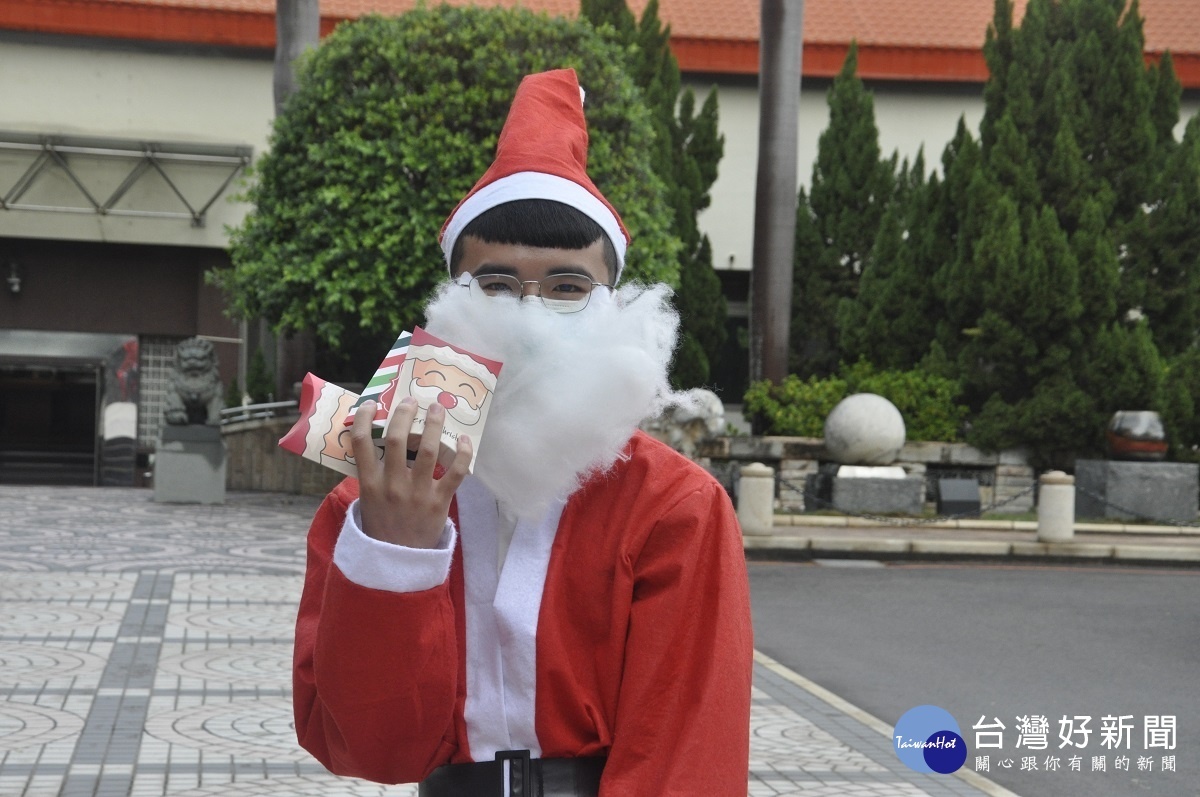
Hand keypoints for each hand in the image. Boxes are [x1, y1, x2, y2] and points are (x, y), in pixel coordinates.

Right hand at [350, 397, 472, 547]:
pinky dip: (462, 453)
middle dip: (403, 414)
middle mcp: (392, 485)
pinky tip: (463, 439)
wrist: (397, 560)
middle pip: (395, 439)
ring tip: (436, 408)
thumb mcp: (368, 500)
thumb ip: (371, 473)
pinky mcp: (439, 501)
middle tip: (410, 401)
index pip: (361, 443)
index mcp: (370, 484)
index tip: (370, 404)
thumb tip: (375, 441)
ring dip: (432, 424)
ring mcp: (417, 493)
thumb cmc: (383, 524)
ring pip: (426, 450)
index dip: (363, 419)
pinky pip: (455, 472)